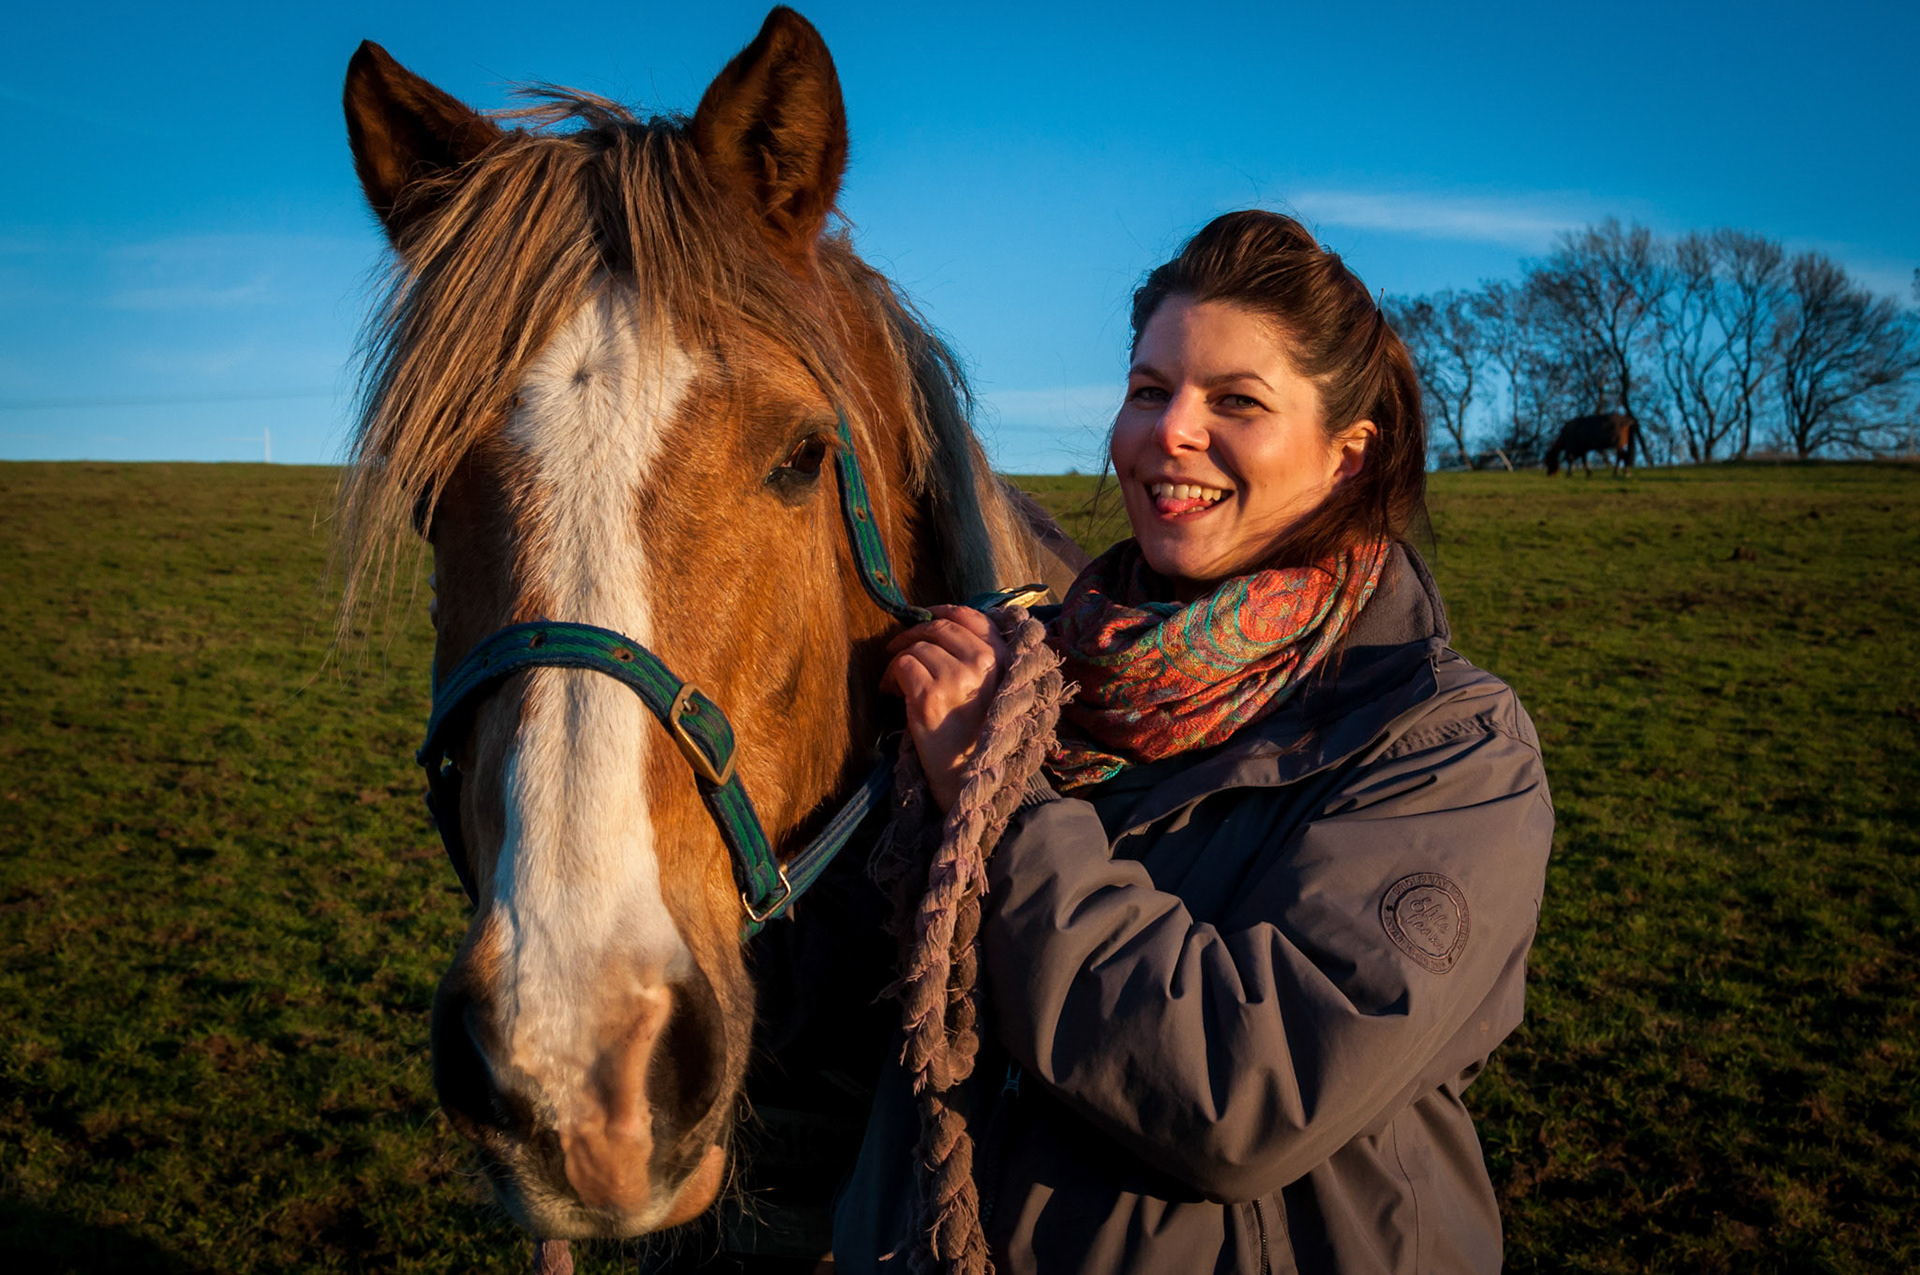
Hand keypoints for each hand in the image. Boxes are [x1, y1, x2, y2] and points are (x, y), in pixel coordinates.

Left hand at [880, 605, 1009, 811]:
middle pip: (939, 628)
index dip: (943, 611)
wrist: (969, 781)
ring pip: (917, 648)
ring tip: (897, 683)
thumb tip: (940, 628)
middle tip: (898, 649)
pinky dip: (890, 677)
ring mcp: (956, 679)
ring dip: (900, 661)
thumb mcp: (994, 692)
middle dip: (913, 634)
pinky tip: (891, 693)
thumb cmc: (978, 739)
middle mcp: (983, 665)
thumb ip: (979, 661)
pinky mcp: (929, 697)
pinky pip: (902, 666)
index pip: (972, 617)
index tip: (924, 616)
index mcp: (1003, 660)